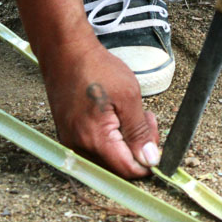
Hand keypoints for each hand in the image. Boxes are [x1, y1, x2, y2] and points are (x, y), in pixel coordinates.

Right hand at [42, 39, 159, 178]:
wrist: (65, 51)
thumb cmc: (95, 68)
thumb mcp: (128, 97)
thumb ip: (140, 132)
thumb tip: (150, 159)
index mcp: (95, 139)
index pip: (127, 170)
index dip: (147, 161)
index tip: (156, 141)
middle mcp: (78, 146)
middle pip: (117, 166)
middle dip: (137, 148)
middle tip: (146, 120)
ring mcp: (70, 140)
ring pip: (106, 157)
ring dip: (124, 142)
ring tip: (131, 114)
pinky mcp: (68, 132)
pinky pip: (94, 146)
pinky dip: (110, 136)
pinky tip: (116, 115)